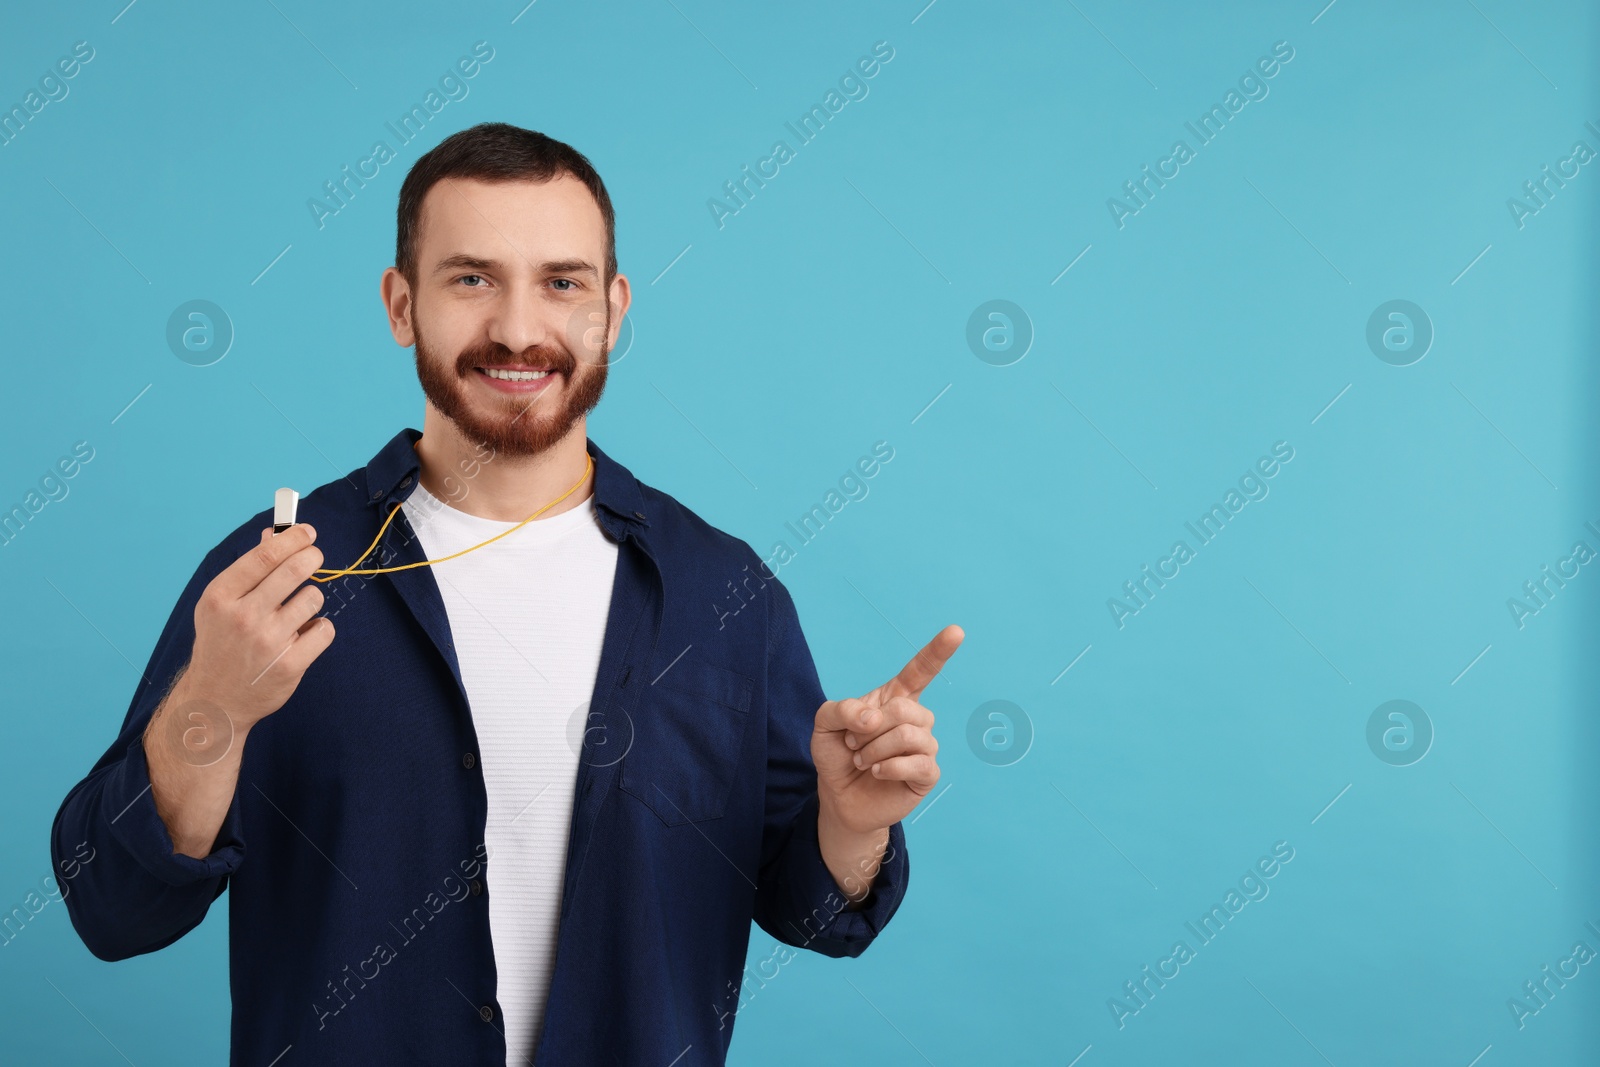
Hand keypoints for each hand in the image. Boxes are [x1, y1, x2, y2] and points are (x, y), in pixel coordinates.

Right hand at [174, 524, 335, 732]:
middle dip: (312, 557)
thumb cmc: (220, 644)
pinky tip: (303, 637)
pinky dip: (319, 629)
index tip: (308, 532)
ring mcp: (267, 642)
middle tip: (314, 557)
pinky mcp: (289, 665)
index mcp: (221, 597)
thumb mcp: (222, 604)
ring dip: (311, 600)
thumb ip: (248, 569)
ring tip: (296, 612)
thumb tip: (274, 534)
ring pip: (313, 598)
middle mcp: (243, 617)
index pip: (265, 556)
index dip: (293, 538)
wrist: (214, 701)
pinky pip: (324, 630)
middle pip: (295, 570)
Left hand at [812, 625, 962, 835]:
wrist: (839, 797)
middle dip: (870, 728)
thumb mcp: (825, 725)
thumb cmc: (837, 755)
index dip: (938, 651)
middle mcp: (915, 719)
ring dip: (875, 749)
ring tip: (861, 760)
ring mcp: (924, 747)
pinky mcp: (927, 775)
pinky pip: (919, 764)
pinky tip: (877, 772)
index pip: (921, 671)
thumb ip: (843, 709)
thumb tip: (875, 717)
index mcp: (894, 698)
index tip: (956, 631)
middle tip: (853, 743)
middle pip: (905, 709)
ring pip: (910, 735)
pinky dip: (890, 768)